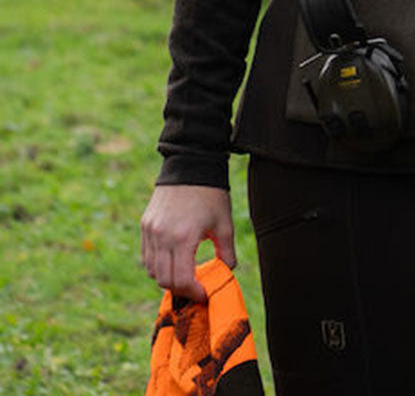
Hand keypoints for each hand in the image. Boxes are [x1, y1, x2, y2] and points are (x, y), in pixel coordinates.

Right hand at [140, 184, 235, 301]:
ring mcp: (150, 231)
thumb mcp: (224, 223)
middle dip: (181, 289)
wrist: (191, 164)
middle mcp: (162, 237)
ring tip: (185, 274)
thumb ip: (226, 250)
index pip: (181, 280)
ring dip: (167, 277)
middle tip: (196, 288)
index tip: (204, 294)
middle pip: (164, 280)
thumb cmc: (211, 193)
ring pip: (152, 270)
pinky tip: (173, 260)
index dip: (193, 292)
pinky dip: (157, 264)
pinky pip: (146, 256)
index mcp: (183, 237)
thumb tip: (227, 271)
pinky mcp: (145, 225)